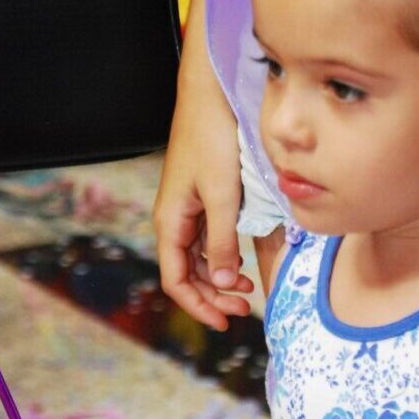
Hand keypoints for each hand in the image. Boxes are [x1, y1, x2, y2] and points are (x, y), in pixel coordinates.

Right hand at [153, 129, 253, 330]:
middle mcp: (175, 220)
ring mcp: (188, 210)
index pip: (177, 280)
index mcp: (170, 222)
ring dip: (220, 278)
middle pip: (188, 274)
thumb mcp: (222, 196)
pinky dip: (224, 256)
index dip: (198, 305)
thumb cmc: (213, 140)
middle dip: (213, 296)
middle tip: (244, 309)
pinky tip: (242, 262)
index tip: (225, 322)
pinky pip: (208, 239)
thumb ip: (222, 240)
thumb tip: (223, 282)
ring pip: (199, 258)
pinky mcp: (203, 199)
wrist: (212, 96)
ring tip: (247, 290)